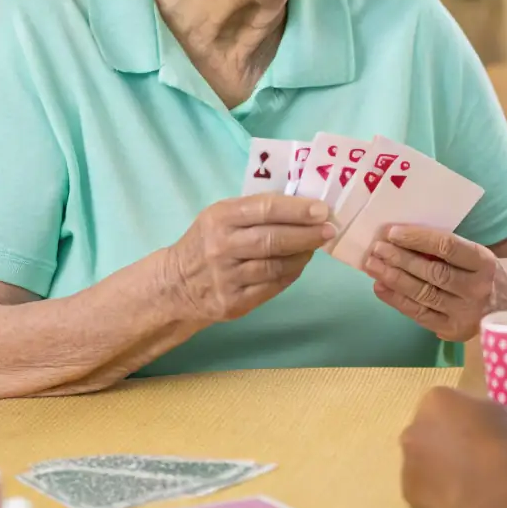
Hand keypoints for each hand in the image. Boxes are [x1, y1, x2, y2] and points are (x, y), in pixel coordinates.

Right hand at [165, 194, 334, 323]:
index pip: (265, 209)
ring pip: (275, 266)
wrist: (177, 285)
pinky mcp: (233, 303)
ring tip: (315, 246)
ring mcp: (226, 278)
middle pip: (273, 240)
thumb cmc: (208, 241)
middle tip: (330, 229)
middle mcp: (221, 247)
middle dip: (307, 234)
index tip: (322, 209)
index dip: (297, 210)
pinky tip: (298, 265)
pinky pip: (271, 287)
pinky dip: (290, 275)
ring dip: (302, 255)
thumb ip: (256, 209)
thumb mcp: (222, 216)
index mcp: (220, 218)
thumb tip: (303, 204)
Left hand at [365, 227, 496, 341]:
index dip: (417, 238)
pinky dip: (398, 301)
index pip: (447, 246)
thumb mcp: (476, 252)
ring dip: (393, 279)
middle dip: (399, 259)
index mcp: (484, 262)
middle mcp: (477, 290)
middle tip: (376, 248)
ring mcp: (467, 314)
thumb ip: (447, 249)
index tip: (392, 232)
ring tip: (372, 265)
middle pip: (432, 273)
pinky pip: (421, 315)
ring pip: (424, 295)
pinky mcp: (456, 331)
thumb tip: (401, 238)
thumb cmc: (487, 268)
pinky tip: (381, 287)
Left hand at [401, 387, 506, 507]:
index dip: (461, 419)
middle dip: (442, 441)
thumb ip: (480, 412)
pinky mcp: (411, 495)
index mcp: (435, 400)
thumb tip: (476, 423)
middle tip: (468, 457)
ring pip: (421, 462)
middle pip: (426, 431)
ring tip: (465, 484)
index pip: (444, 404)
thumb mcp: (503, 413)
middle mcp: (414, 428)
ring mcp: (408, 463)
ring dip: (436, 468)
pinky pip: (423, 491)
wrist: (501, 497)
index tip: (477, 432)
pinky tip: (459, 502)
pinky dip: (436, 495)